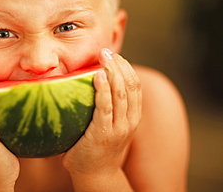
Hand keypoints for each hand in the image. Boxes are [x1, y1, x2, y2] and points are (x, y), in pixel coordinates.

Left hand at [62, 48, 141, 177]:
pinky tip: (97, 76)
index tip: (115, 55)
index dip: (127, 68)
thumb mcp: (110, 125)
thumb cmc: (97, 147)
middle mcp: (130, 120)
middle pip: (130, 85)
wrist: (96, 175)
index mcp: (133, 116)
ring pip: (121, 93)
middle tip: (106, 51)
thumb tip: (91, 82)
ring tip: (103, 56)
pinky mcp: (102, 133)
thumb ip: (107, 107)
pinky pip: (105, 107)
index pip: (135, 86)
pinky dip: (102, 90)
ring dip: (113, 71)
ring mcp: (118, 127)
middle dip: (120, 65)